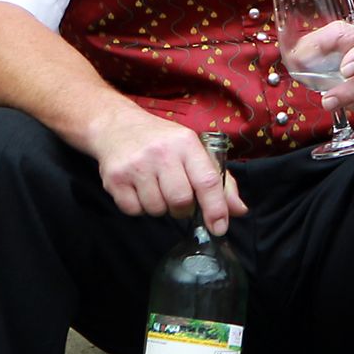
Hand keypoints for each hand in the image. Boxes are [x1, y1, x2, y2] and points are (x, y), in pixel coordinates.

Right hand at [85, 107, 248, 235]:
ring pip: (157, 209)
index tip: (220, 227)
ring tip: (157, 189)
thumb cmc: (162, 142)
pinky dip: (140, 208)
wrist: (117, 126)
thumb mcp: (193, 150)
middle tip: (180, 200)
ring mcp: (136, 166)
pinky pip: (133, 211)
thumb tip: (239, 210)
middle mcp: (161, 153)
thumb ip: (219, 181)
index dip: (216, 208)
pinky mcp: (114, 179)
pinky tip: (140, 190)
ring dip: (161, 208)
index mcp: (187, 144)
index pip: (206, 181)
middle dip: (183, 209)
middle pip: (181, 200)